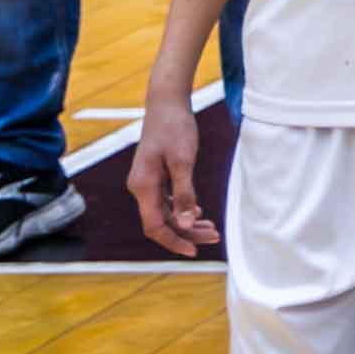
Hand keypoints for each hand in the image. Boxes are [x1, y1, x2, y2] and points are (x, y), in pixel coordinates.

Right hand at [125, 92, 213, 254]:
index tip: (195, 251)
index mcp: (143, 186)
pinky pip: (167, 200)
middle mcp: (140, 187)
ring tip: (212, 228)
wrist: (166, 102)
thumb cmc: (175, 127)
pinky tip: (199, 213)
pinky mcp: (155, 175)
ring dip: (187, 222)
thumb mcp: (184, 160)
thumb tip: (186, 224)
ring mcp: (147, 182)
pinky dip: (183, 209)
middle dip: (186, 233)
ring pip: (166, 212)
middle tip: (214, 237)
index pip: (155, 226)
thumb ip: (185, 193)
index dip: (174, 241)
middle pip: (161, 222)